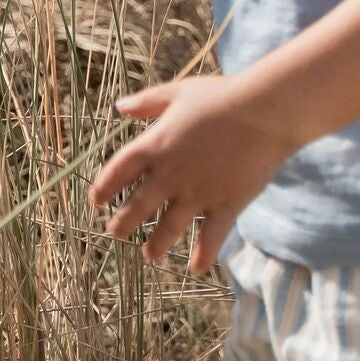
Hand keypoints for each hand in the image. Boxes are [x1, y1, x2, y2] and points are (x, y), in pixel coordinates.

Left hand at [87, 74, 297, 273]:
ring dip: (156, 244)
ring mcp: (198, 192)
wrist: (264, 112)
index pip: (119, 170)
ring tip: (149, 255)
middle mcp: (171, 173)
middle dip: (124, 224)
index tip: (95, 201)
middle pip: (138, 205)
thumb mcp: (178, 92)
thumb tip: (119, 108)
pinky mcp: (226, 205)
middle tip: (115, 234)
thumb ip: (147, 102)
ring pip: (169, 228)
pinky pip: (211, 238)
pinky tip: (196, 268)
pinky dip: (203, 255)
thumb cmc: (221, 97)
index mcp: (155, 144)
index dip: (104, 187)